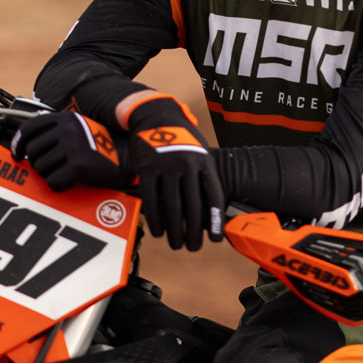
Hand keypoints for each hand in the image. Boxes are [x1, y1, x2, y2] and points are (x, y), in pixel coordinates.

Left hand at [12, 111, 131, 190]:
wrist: (130, 158)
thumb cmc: (104, 147)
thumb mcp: (80, 130)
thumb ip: (57, 133)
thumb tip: (27, 148)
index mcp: (66, 118)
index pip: (28, 129)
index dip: (18, 144)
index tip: (17, 155)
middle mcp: (67, 129)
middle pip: (33, 151)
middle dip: (38, 164)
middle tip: (52, 169)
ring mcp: (73, 146)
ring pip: (42, 168)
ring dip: (50, 176)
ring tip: (66, 174)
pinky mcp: (78, 165)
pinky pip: (53, 181)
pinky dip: (59, 186)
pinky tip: (71, 183)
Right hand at [126, 94, 224, 250]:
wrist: (156, 114)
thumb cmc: (181, 136)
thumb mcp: (200, 149)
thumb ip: (205, 173)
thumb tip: (212, 206)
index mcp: (204, 162)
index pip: (213, 196)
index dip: (214, 220)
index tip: (215, 239)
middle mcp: (187, 165)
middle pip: (192, 207)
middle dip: (193, 232)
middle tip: (193, 248)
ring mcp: (166, 167)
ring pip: (172, 207)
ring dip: (175, 231)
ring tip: (176, 244)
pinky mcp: (147, 168)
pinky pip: (152, 199)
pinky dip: (155, 219)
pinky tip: (158, 231)